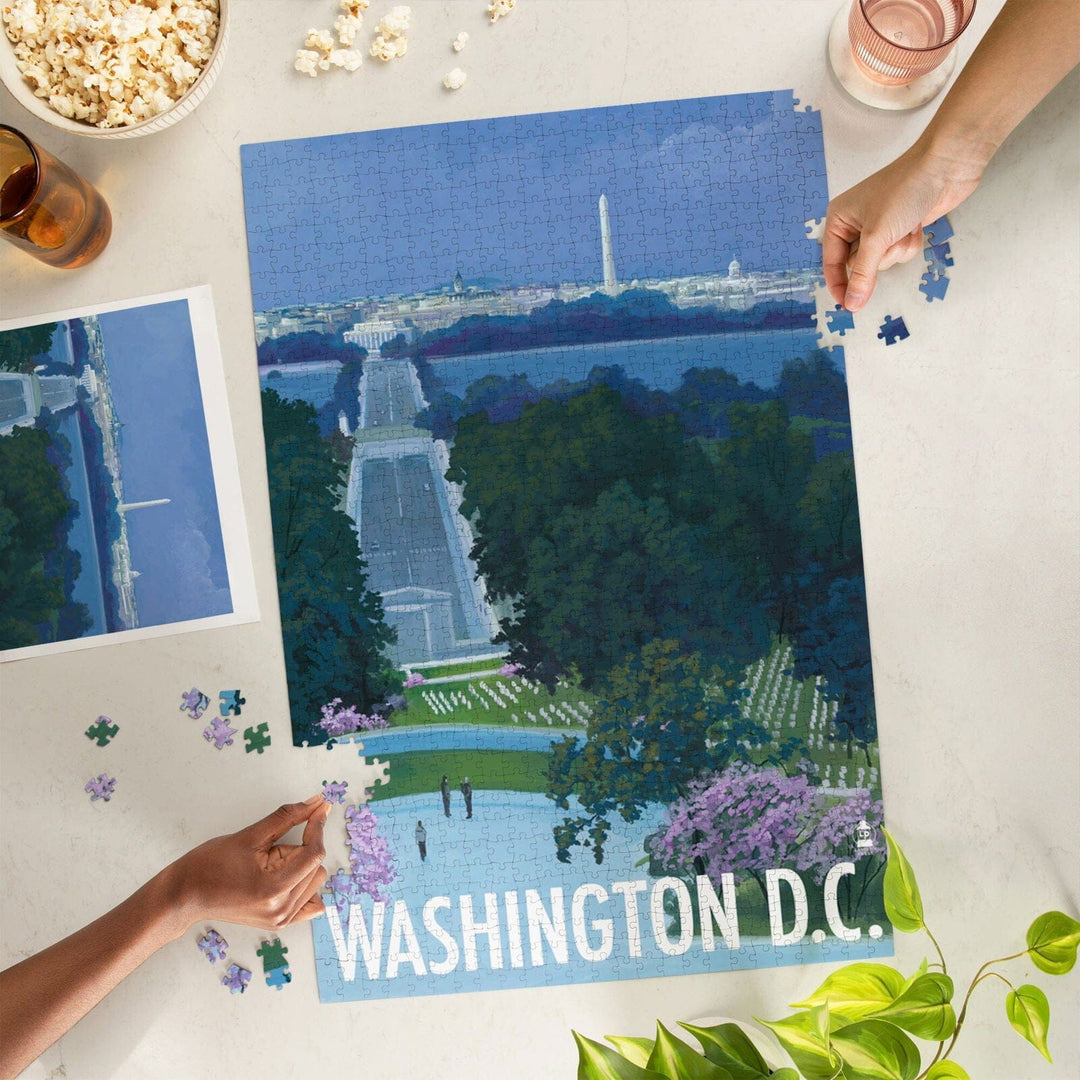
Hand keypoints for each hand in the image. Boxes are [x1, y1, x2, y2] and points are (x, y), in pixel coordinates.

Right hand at [161, 795, 331, 932]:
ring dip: (301, 864)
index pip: (314, 853)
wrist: (185, 895)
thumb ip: (287, 817)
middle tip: (272, 846)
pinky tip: (289, 875)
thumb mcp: (250, 835)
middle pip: (316, 866)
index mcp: (275, 889)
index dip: (317, 826)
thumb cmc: (210, 864)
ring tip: (270, 864)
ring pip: (314, 881)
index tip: (318, 808)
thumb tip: (315, 803)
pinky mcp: (278, 923)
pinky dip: (305, 884)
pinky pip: (310, 902)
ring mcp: (281, 920)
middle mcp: (282, 910)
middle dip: (302, 847)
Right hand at [822, 137, 984, 311]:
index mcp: (839, 219)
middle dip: (878, 257)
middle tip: (887, 240)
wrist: (945, 167)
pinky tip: (916, 225)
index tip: (849, 306)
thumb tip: (852, 303)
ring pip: (882, 261)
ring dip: (897, 250)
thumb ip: (862, 274)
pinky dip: (909, 243)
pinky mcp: (900, 228)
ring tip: (904, 227)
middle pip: (860, 265)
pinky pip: (899, 252)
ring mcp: (880, 226)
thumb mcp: (876, 236)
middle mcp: (856, 224)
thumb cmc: (904, 190)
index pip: (832, 262)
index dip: (839, 284)